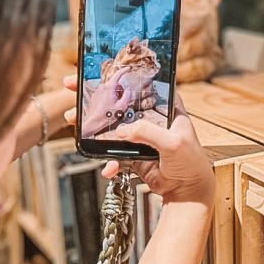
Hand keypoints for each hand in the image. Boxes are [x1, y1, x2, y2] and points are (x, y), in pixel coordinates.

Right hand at [63, 77, 214, 205]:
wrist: (188, 192)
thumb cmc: (191, 163)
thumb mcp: (173, 143)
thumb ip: (148, 133)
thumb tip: (122, 130)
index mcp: (164, 107)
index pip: (139, 85)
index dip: (118, 75)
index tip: (96, 72)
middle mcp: (150, 118)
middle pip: (118, 102)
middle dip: (94, 96)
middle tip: (73, 88)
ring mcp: (139, 136)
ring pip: (111, 127)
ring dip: (92, 126)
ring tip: (74, 122)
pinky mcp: (132, 154)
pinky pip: (113, 154)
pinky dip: (108, 162)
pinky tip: (109, 169)